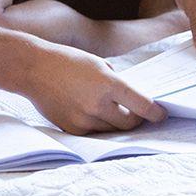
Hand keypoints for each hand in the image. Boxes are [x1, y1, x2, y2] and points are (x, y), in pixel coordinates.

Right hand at [23, 45, 164, 134]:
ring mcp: (84, 119)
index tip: (161, 115)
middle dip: (137, 120)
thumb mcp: (99, 64)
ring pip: (112, 131)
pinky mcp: (72, 129)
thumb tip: (132, 101)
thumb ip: (117, 83)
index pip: (143, 106)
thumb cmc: (68, 62)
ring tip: (112, 110)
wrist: (33, 69)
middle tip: (137, 114)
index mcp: (108, 83)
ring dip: (117, 123)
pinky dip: (99, 126)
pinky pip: (94, 133)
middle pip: (130, 123)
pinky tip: (93, 113)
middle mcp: (97, 104)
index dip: (156, 113)